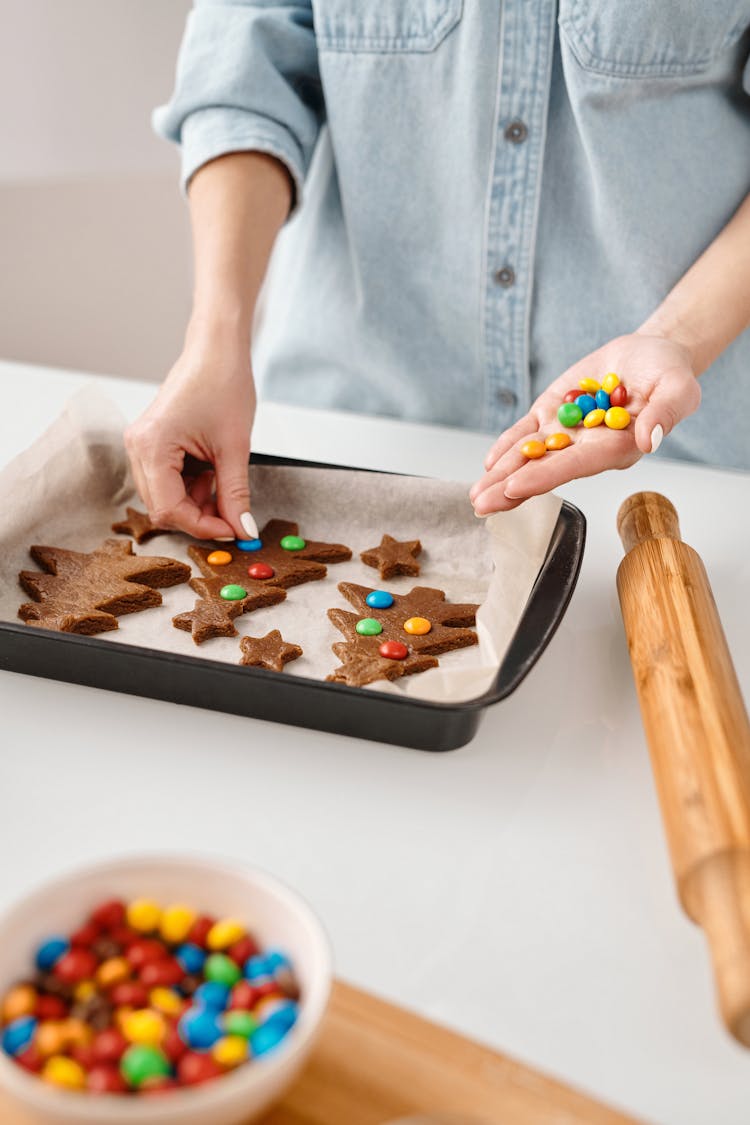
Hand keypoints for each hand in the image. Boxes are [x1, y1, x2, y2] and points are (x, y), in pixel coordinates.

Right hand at [124, 333, 255, 539]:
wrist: (216, 350)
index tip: (232, 530)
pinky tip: (209, 472)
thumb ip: (235, 494)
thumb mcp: (235, 447)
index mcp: (151, 446)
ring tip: (220, 480)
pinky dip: (189, 486)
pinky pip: (165, 480)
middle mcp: (137, 447)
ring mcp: (140, 445)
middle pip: (162, 507)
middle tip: (231, 512)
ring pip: (164, 497)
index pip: (169, 509)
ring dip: (194, 501)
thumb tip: (242, 529)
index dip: (203, 526)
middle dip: (198, 515)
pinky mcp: (150, 442)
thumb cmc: (223, 384)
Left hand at [470, 332, 700, 514]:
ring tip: (475, 495)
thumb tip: (649, 439)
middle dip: (511, 488)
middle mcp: (587, 446)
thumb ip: (666, 413)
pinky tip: (489, 462)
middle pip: (545, 470)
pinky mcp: (554, 411)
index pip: (575, 466)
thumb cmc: (669, 375)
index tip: (515, 487)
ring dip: (501, 474)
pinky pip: (527, 432)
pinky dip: (508, 444)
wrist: (650, 354)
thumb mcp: (679, 387)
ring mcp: (567, 431)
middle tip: (482, 505)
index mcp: (615, 448)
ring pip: (530, 455)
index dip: (545, 477)